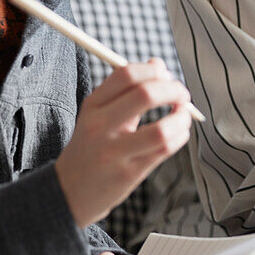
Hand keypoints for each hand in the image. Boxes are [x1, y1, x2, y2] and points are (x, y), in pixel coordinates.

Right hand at [55, 58, 192, 227]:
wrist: (70, 191)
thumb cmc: (93, 146)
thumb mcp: (101, 113)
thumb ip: (129, 88)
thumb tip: (159, 64)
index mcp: (93, 105)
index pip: (126, 74)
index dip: (153, 71)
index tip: (166, 76)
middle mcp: (101, 126)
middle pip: (145, 95)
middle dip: (173, 90)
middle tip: (182, 95)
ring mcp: (114, 152)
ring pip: (161, 129)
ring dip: (182, 118)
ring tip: (183, 116)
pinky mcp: (128, 174)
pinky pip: (164, 150)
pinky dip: (180, 136)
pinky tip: (179, 133)